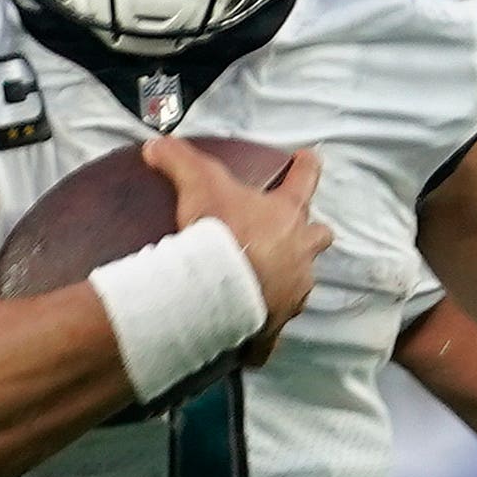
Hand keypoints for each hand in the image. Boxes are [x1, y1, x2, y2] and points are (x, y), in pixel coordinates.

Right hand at [143, 136, 329, 339]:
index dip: (306, 166)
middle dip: (308, 234)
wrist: (216, 293)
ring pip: (301, 282)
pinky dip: (264, 328)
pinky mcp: (277, 324)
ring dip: (286, 279)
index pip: (305, 179)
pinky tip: (250, 331)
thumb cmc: (219, 235)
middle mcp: (300, 252)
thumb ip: (180, 160)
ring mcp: (293, 291)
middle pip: (319, 237)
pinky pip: (274, 330)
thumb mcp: (198, 185)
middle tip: (290, 234)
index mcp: (288, 215)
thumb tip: (157, 145)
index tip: (308, 158)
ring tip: (260, 281)